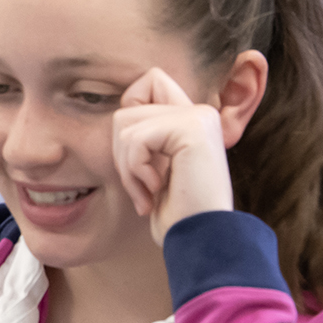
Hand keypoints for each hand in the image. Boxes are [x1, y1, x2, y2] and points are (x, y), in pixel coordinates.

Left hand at [110, 68, 235, 244]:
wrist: (202, 240)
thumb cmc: (177, 213)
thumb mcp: (155, 167)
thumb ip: (145, 135)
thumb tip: (119, 112)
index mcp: (194, 118)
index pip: (148, 81)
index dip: (130, 117)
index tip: (142, 159)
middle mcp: (201, 111)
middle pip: (126, 108)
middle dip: (122, 153)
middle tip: (144, 186)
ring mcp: (199, 117)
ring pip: (125, 123)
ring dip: (127, 166)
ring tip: (150, 191)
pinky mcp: (193, 128)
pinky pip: (135, 139)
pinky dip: (136, 170)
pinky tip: (158, 189)